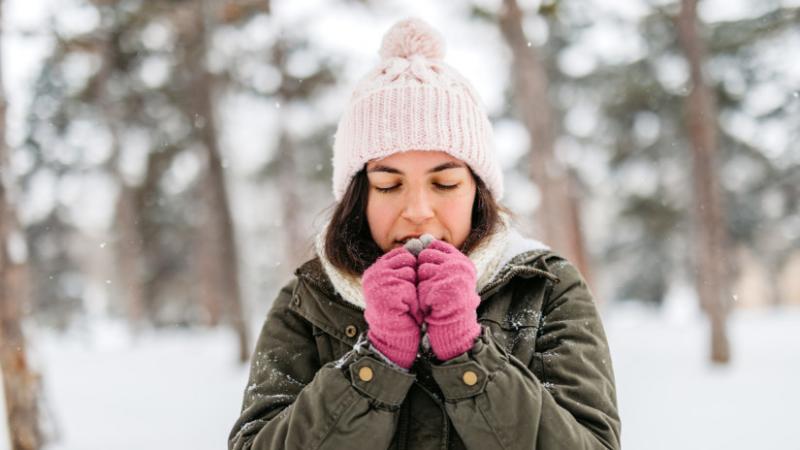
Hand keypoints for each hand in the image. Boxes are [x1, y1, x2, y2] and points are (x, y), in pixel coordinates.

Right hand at [362, 247, 421, 368]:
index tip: (409, 286)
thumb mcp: (402, 284)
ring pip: (410, 273)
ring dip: (414, 292)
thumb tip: (423, 239)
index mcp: (376, 269)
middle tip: (406, 298)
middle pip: (407, 260)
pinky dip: (413, 302)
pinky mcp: (386, 294)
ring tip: (405, 306)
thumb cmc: (402, 311)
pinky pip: (410, 288)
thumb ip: (408, 264)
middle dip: (413, 279)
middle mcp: (374, 273)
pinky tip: (405, 312)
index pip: (402, 253)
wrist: (394, 339)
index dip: (411, 269)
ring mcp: (378, 283)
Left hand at [417, 240, 481, 360]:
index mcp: (462, 262)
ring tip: (433, 297)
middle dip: (423, 272)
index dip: (427, 259)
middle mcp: (460, 265)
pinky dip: (422, 296)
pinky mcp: (441, 288)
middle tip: (433, 288)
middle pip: (425, 256)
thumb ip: (438, 258)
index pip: (435, 246)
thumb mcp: (447, 276)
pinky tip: (431, 305)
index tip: (430, 274)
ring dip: (422, 284)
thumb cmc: (447, 302)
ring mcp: (452, 276)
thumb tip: (423, 237)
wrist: (454, 328)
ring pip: (421, 269)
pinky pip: (420, 284)